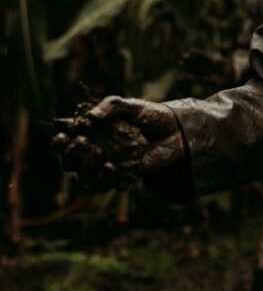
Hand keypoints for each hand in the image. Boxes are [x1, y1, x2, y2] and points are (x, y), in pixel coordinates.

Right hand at [53, 97, 184, 191]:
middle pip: (69, 165)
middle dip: (71, 157)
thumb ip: (109, 106)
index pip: (64, 143)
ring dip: (88, 171)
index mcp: (90, 135)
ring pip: (86, 180)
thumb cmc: (148, 115)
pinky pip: (111, 185)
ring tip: (102, 158)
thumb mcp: (128, 105)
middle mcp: (95, 154)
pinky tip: (115, 166)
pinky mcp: (126, 177)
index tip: (64, 137)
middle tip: (84, 144)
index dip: (59, 143)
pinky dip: (110, 179)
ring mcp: (109, 167)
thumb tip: (88, 119)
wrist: (176, 129)